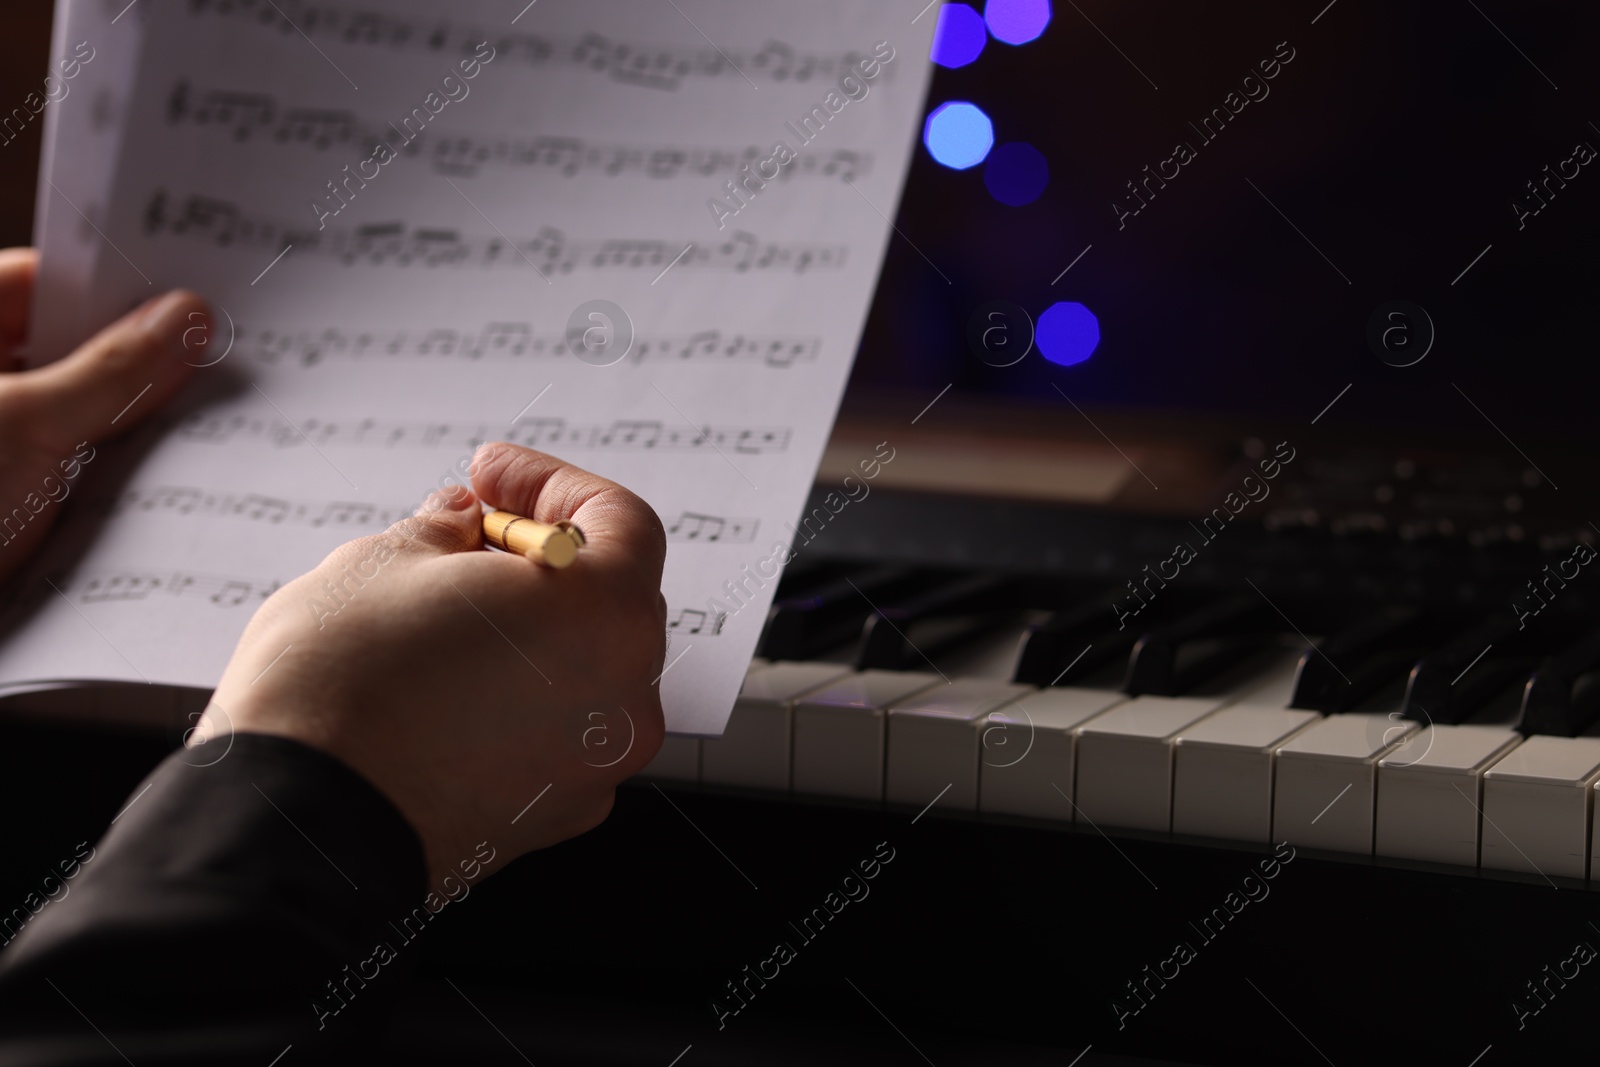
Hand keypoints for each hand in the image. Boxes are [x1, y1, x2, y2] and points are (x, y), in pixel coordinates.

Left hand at [0, 247, 208, 581]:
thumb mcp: (29, 427)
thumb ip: (113, 371)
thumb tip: (180, 323)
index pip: (40, 281)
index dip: (113, 283)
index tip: (188, 296)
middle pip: (62, 348)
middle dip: (132, 359)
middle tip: (203, 362)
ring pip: (72, 413)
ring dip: (125, 423)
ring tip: (188, 426)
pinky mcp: (2, 504)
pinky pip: (68, 470)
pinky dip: (110, 474)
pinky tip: (157, 485)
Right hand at [204, 442, 667, 890]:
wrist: (294, 826)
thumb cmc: (339, 686)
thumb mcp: (385, 560)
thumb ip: (447, 530)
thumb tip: (462, 523)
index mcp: (608, 616)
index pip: (622, 521)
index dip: (552, 483)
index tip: (491, 475)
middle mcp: (626, 697)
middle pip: (611, 598)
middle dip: (544, 556)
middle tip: (466, 535)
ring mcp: (595, 767)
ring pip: (584, 670)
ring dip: (532, 629)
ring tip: (446, 611)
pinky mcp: (552, 817)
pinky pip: (555, 732)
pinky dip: (519, 696)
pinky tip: (450, 683)